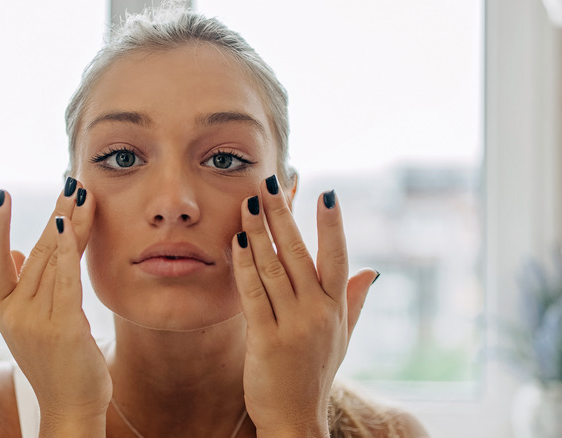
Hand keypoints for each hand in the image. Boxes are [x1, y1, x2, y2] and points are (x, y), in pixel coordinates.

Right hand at [0, 181, 111, 434]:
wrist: (69, 408)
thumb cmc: (56, 363)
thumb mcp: (32, 324)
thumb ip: (24, 286)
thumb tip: (19, 250)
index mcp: (4, 310)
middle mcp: (14, 313)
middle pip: (37, 251)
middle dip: (55, 213)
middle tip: (70, 182)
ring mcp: (37, 321)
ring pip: (54, 259)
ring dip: (69, 222)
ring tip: (81, 192)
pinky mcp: (63, 328)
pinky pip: (65, 279)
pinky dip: (67, 249)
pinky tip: (70, 223)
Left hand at [232, 177, 376, 436]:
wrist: (296, 419)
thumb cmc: (315, 374)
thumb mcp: (342, 338)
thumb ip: (354, 302)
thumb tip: (372, 271)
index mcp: (336, 309)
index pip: (337, 257)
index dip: (333, 225)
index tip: (327, 193)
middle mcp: (317, 313)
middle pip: (299, 253)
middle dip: (283, 215)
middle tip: (270, 183)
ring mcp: (292, 326)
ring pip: (273, 267)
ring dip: (259, 231)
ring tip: (248, 203)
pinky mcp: (266, 340)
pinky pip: (252, 293)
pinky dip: (244, 265)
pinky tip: (236, 241)